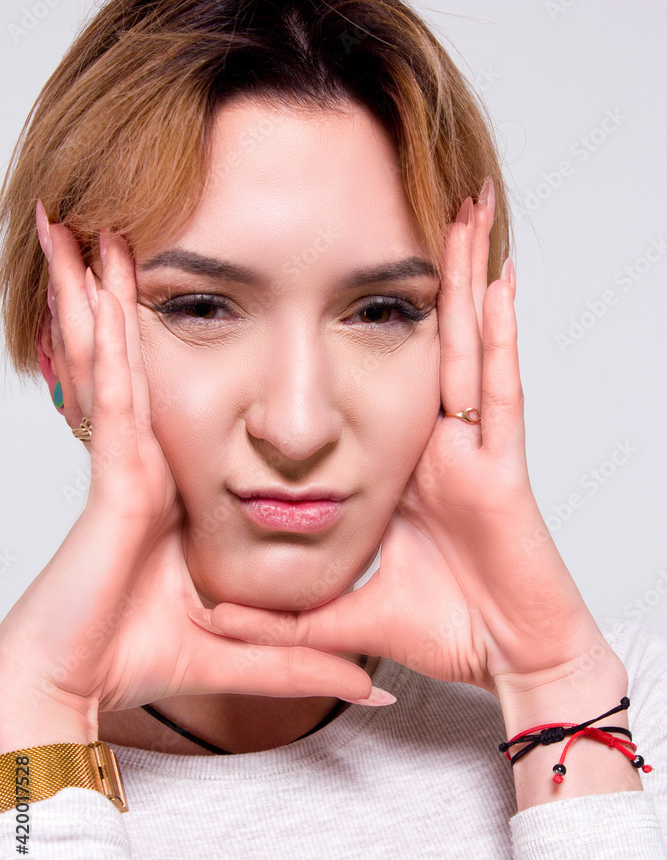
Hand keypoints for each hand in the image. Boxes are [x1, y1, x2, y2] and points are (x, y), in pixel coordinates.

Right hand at [0, 205, 379, 749]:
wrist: (75, 685)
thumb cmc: (134, 657)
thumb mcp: (244, 650)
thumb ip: (306, 660)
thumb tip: (374, 681)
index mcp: (173, 490)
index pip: (183, 402)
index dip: (178, 350)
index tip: (186, 303)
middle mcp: (148, 462)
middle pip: (142, 362)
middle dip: (128, 299)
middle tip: (124, 232)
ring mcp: (128, 460)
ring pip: (119, 356)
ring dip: (104, 291)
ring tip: (99, 225)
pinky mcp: (116, 469)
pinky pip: (115, 385)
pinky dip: (98, 326)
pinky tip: (91, 270)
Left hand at [187, 182, 620, 697]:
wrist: (508, 663)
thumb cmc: (446, 628)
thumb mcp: (345, 612)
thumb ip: (285, 613)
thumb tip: (211, 616)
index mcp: (404, 466)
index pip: (380, 376)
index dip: (366, 321)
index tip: (338, 268)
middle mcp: (439, 445)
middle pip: (426, 340)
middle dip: (425, 272)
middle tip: (417, 197)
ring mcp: (473, 450)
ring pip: (467, 345)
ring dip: (465, 276)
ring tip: (466, 207)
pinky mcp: (502, 469)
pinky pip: (499, 390)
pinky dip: (501, 334)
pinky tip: (501, 278)